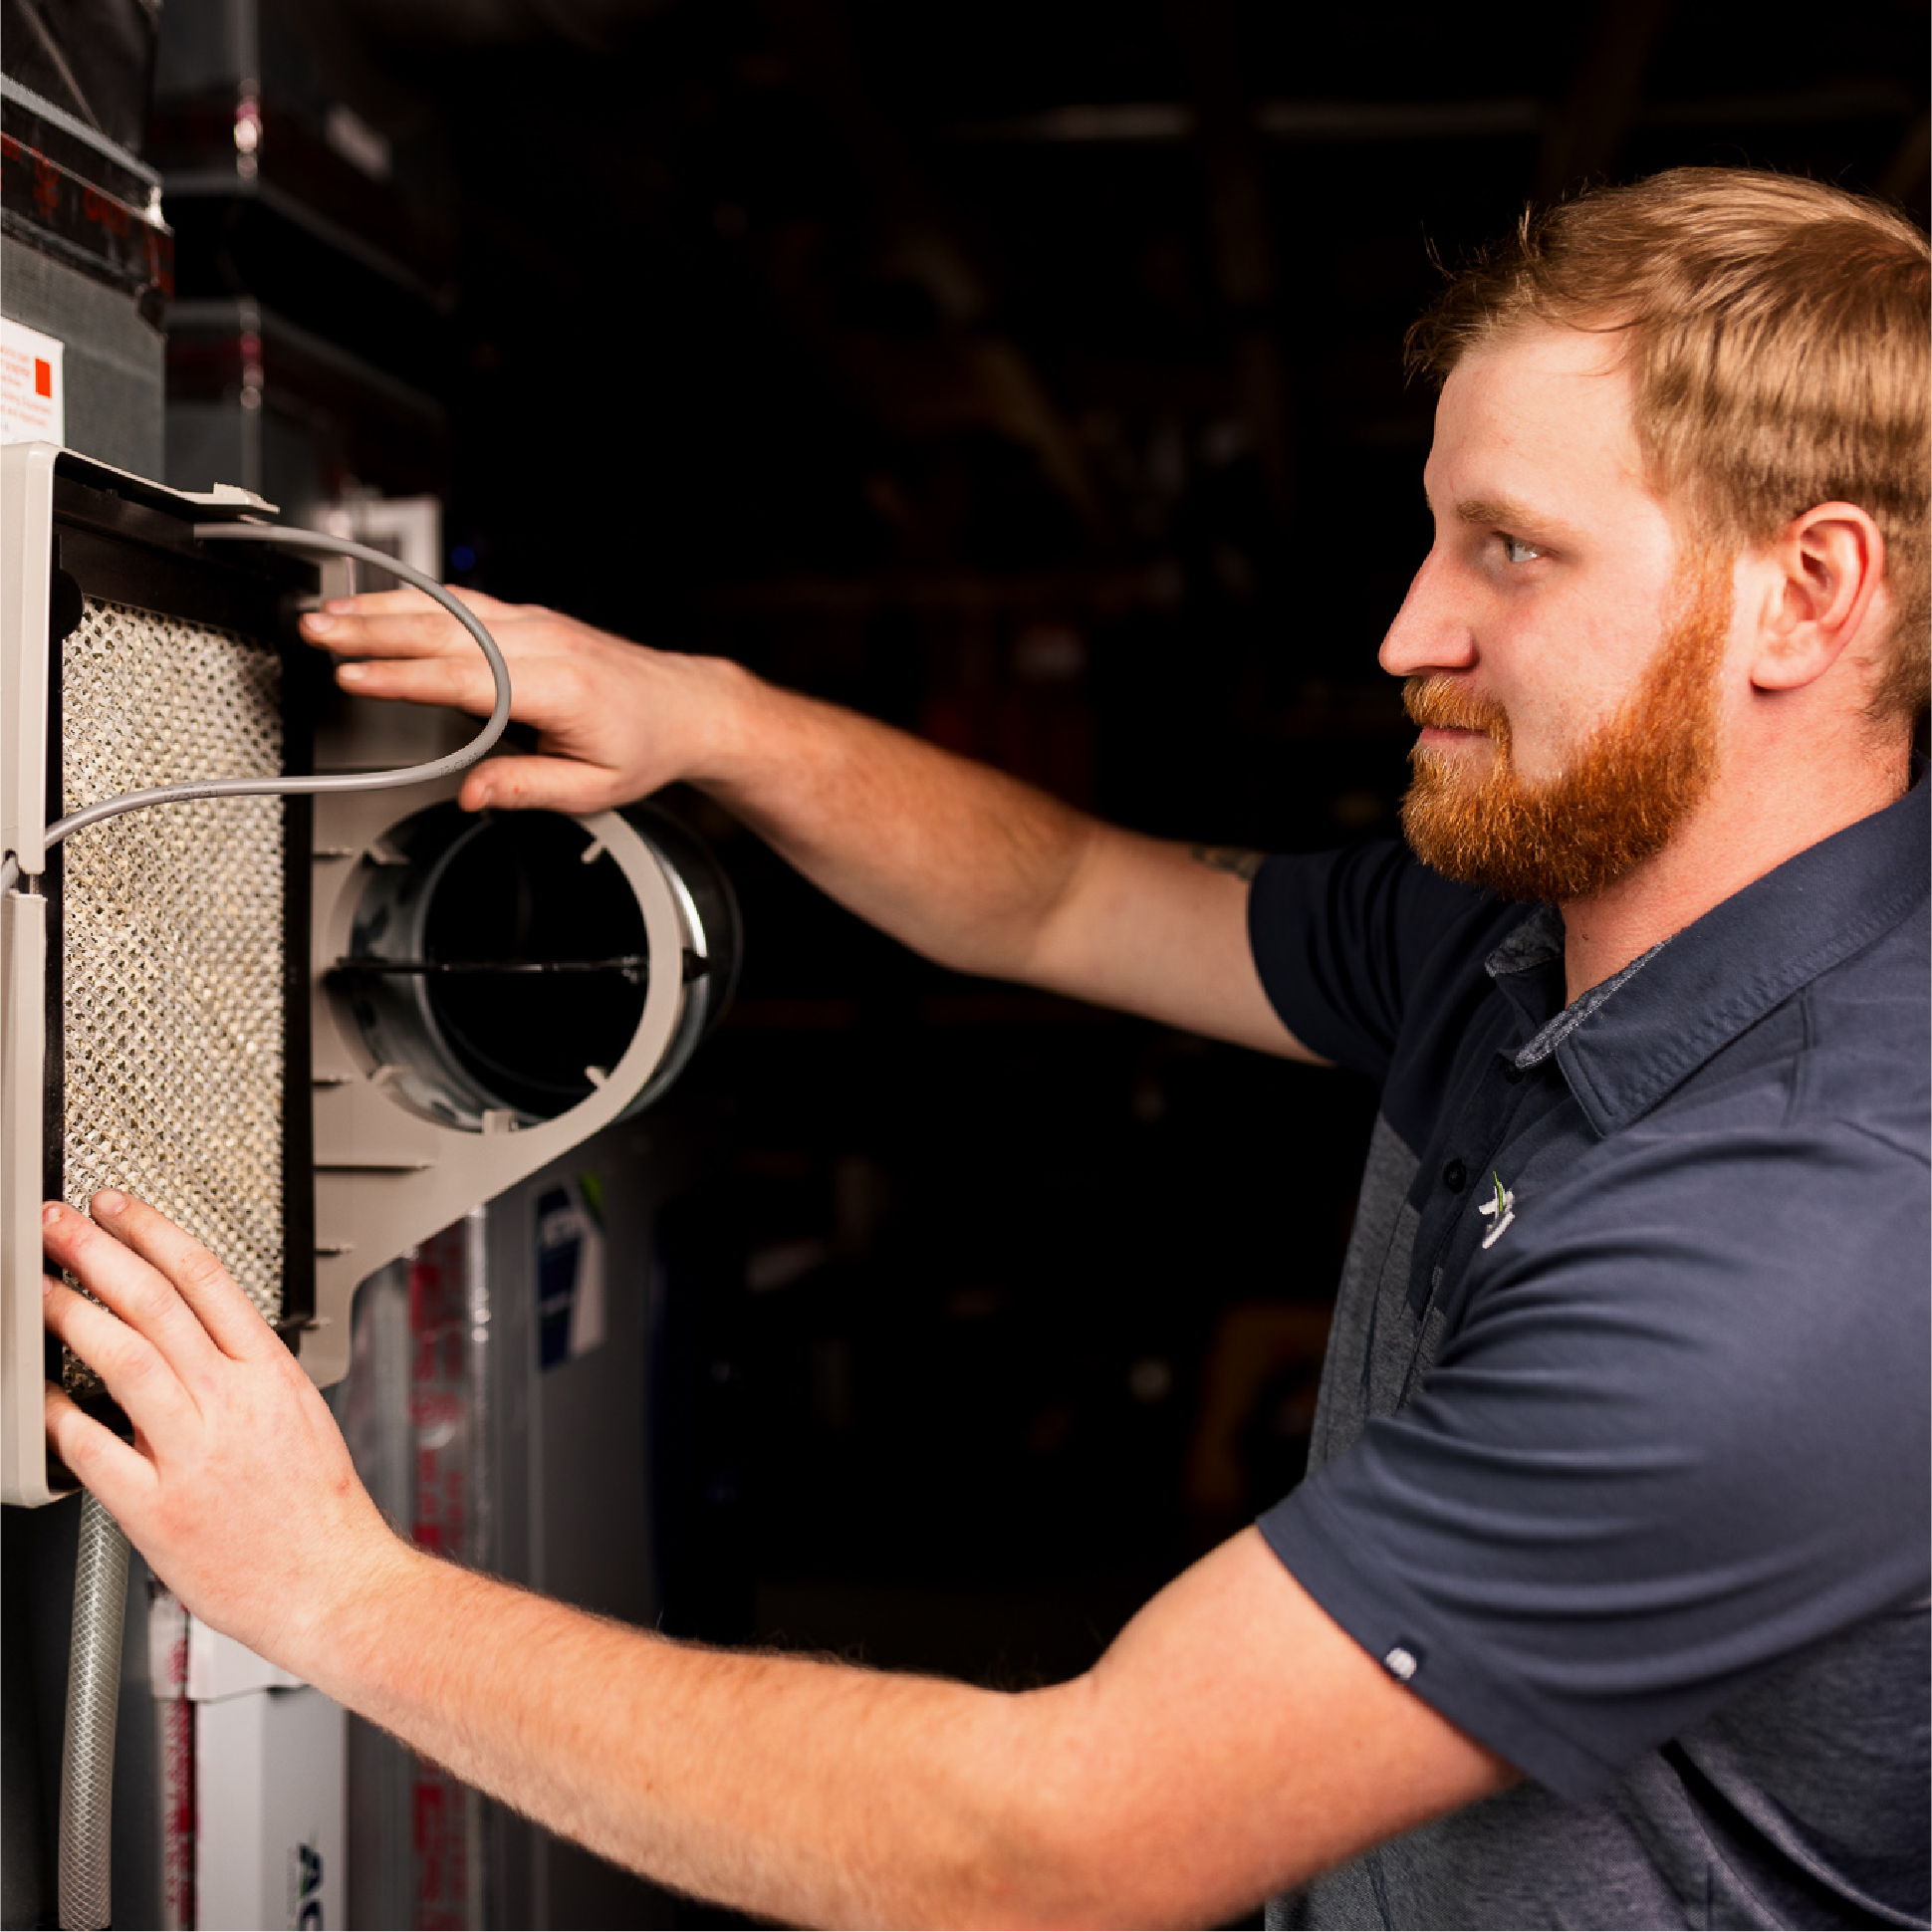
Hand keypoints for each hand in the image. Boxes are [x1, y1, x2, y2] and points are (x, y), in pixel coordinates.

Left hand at [41, 1193, 410, 1676]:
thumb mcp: (298, 1415)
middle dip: (99, 1253)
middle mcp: (233, 1404)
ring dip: (72, 1314)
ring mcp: (192, 1454)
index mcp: (272, 1375)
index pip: (208, 1279)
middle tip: (58, 1225)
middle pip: (156, 1305)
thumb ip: (243, 1374)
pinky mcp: (156, 1510)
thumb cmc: (317, 1511)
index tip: (119, 1208)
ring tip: (40, 1289)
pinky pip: (93, 1449)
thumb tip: (186, 1339)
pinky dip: (59, 1415)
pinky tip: (38, 1395)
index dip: (155, 1233)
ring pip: (124, 1359)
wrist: (333, 1585)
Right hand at [300, 589, 746, 814]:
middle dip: (372, 631)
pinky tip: (379, 602)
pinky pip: (467, 601)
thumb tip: (471, 794)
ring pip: (449, 608)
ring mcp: (537, 623)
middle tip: (315, 632)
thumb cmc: (643, 746)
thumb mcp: (592, 788)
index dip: (403, 678)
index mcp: (559, 687)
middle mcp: (545, 643)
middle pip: (444, 632)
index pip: (465, 679)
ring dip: (384, 608)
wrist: (685, 707)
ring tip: (329, 614)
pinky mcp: (532, 618)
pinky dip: (417, 600)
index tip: (353, 677)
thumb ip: (527, 790)